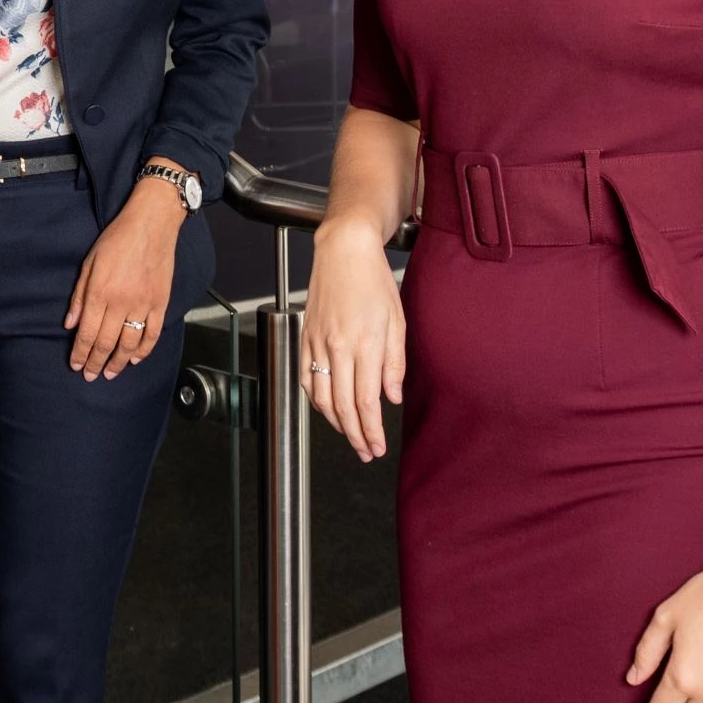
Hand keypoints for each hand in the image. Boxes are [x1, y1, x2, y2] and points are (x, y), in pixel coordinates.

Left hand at [65, 170, 185, 379]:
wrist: (151, 223)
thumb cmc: (116, 239)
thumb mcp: (89, 262)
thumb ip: (79, 296)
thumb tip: (70, 325)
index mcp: (100, 292)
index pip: (87, 333)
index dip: (80, 353)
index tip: (75, 365)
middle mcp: (121, 302)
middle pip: (107, 343)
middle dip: (96, 363)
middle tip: (89, 375)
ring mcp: (144, 304)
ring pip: (129, 344)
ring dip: (118, 362)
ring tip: (110, 373)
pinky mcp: (161, 302)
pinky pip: (153, 333)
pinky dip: (144, 350)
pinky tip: (135, 358)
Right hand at [300, 221, 403, 460]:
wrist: (343, 251)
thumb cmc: (374, 280)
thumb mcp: (397, 320)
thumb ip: (394, 362)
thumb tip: (391, 396)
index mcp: (364, 343)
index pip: (366, 401)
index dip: (371, 430)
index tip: (377, 446)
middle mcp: (337, 346)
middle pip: (343, 406)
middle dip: (355, 435)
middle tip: (365, 452)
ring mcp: (317, 342)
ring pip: (321, 397)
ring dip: (335, 423)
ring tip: (350, 435)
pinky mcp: (306, 337)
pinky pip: (306, 378)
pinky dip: (315, 400)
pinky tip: (327, 408)